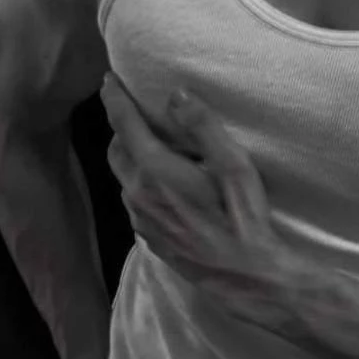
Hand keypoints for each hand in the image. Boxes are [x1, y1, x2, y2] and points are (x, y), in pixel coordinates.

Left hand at [100, 71, 303, 336]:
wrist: (248, 279)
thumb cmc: (246, 222)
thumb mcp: (236, 168)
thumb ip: (204, 127)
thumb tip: (176, 95)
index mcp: (157, 173)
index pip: (124, 125)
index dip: (115, 98)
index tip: (110, 80)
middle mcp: (139, 196)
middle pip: (117, 149)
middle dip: (122, 126)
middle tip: (136, 111)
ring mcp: (142, 220)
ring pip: (124, 177)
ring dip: (133, 157)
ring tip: (158, 147)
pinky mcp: (151, 239)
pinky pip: (135, 201)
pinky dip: (142, 183)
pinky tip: (167, 185)